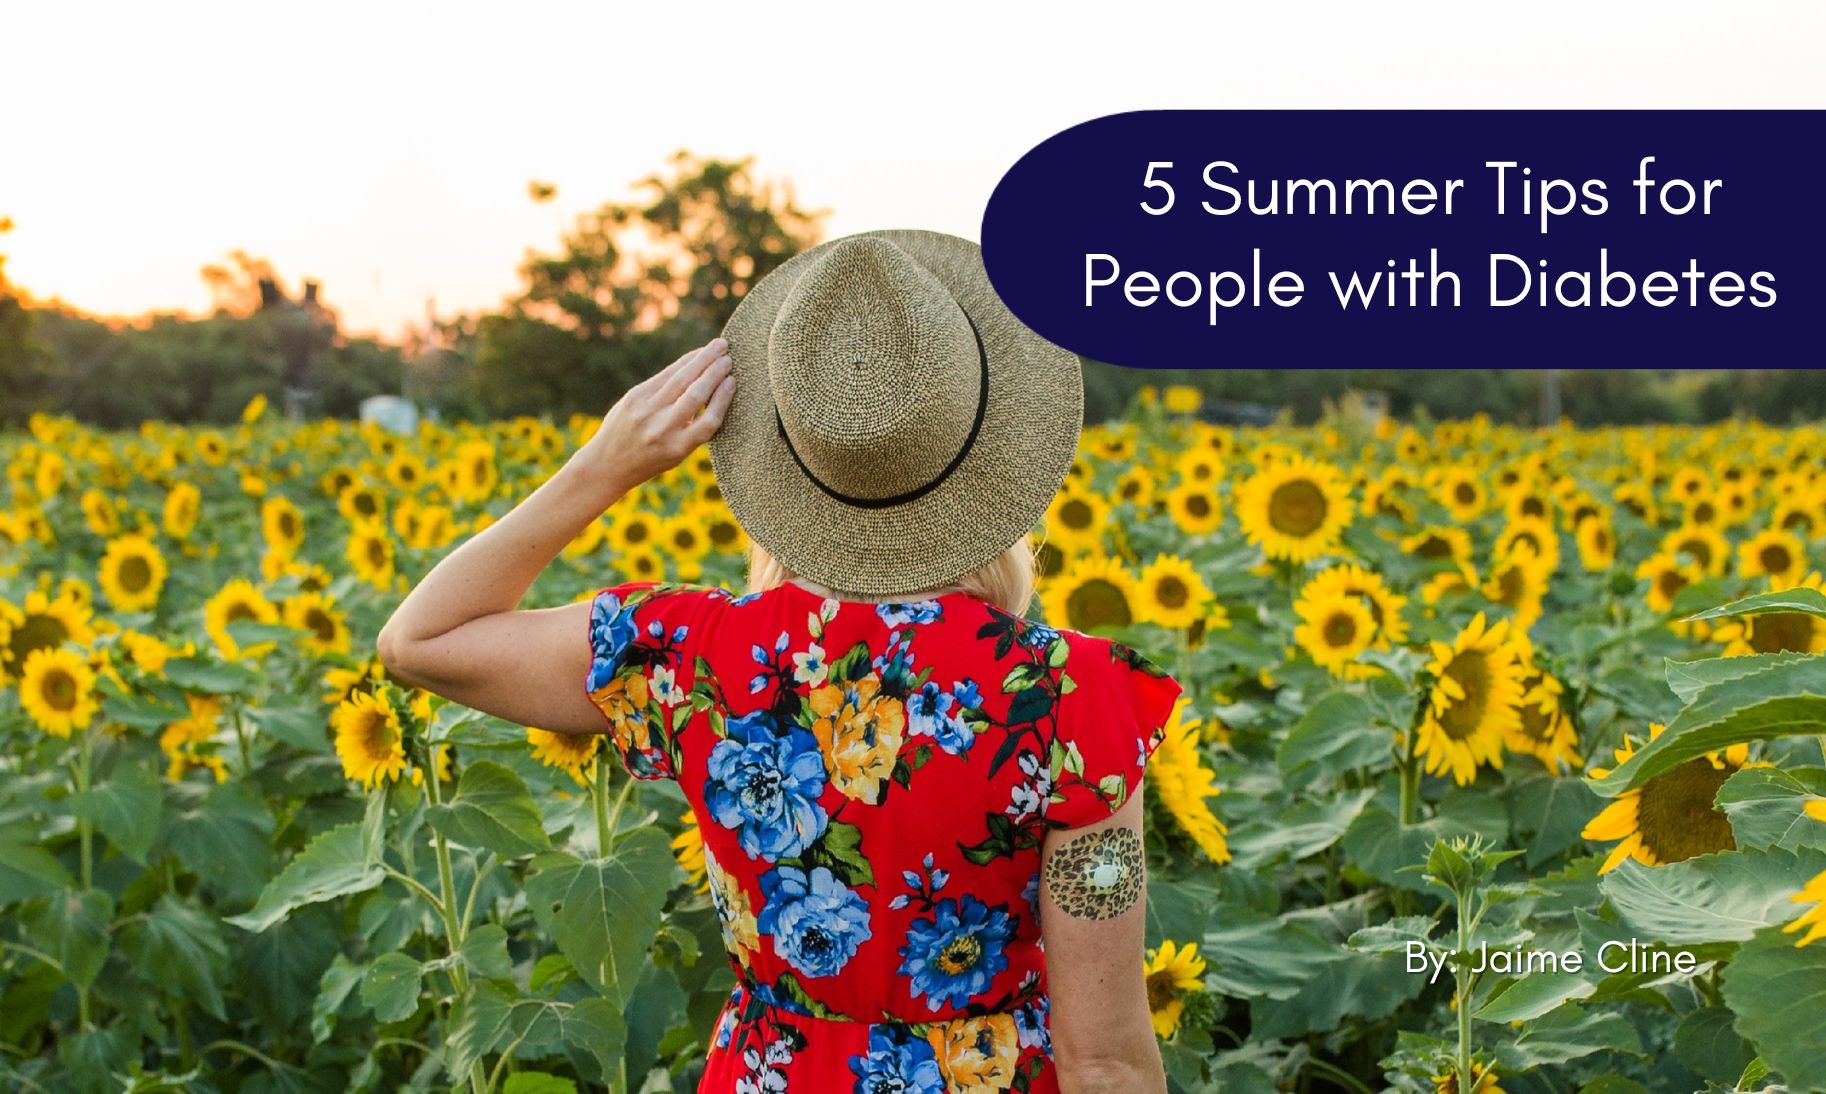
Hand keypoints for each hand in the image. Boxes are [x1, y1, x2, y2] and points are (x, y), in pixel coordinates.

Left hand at [581, 336, 735, 487]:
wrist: (607, 463)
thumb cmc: (651, 459)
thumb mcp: (677, 454)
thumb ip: (694, 429)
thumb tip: (717, 390)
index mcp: (678, 447)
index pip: (709, 420)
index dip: (723, 398)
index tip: (733, 380)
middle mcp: (662, 428)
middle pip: (696, 395)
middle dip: (714, 372)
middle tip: (729, 357)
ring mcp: (646, 411)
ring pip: (680, 379)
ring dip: (702, 359)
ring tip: (719, 346)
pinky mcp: (634, 397)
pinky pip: (664, 376)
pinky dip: (682, 363)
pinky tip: (694, 355)